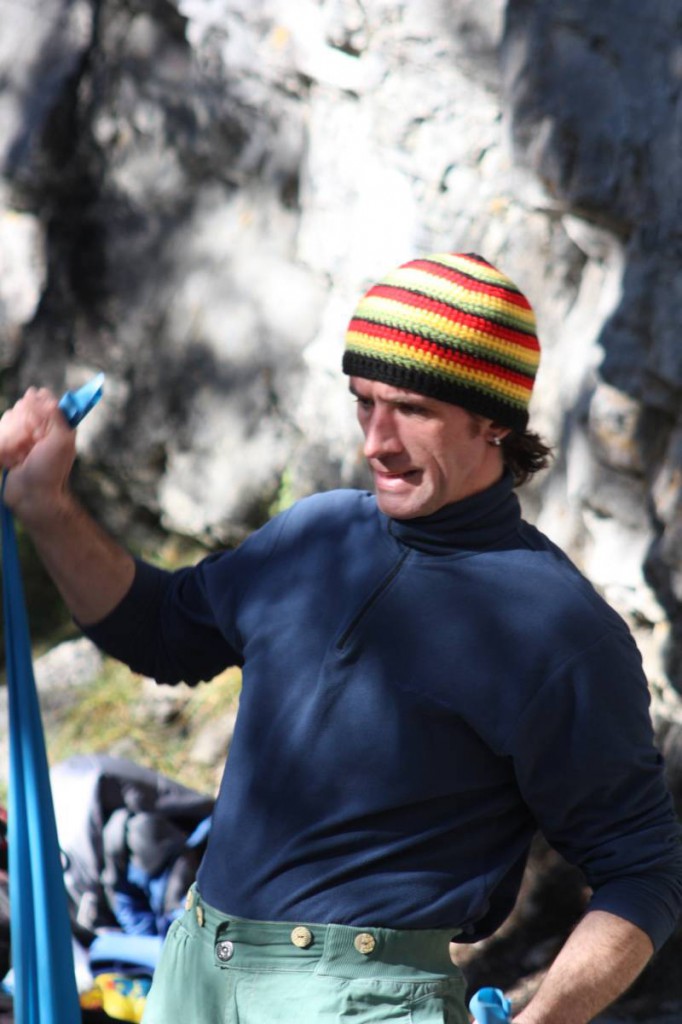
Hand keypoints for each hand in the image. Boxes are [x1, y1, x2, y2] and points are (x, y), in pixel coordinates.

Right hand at [0, 388, 76, 521]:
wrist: (33, 498)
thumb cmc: (51, 471)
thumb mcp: (61, 441)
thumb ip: (57, 416)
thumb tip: (46, 396)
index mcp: (55, 426)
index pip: (41, 401)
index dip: (34, 406)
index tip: (32, 420)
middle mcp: (39, 430)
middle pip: (20, 410)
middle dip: (19, 427)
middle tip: (27, 448)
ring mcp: (23, 440)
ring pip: (7, 422)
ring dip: (10, 439)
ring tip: (19, 458)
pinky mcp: (9, 450)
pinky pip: (0, 436)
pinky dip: (3, 448)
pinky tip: (11, 462)